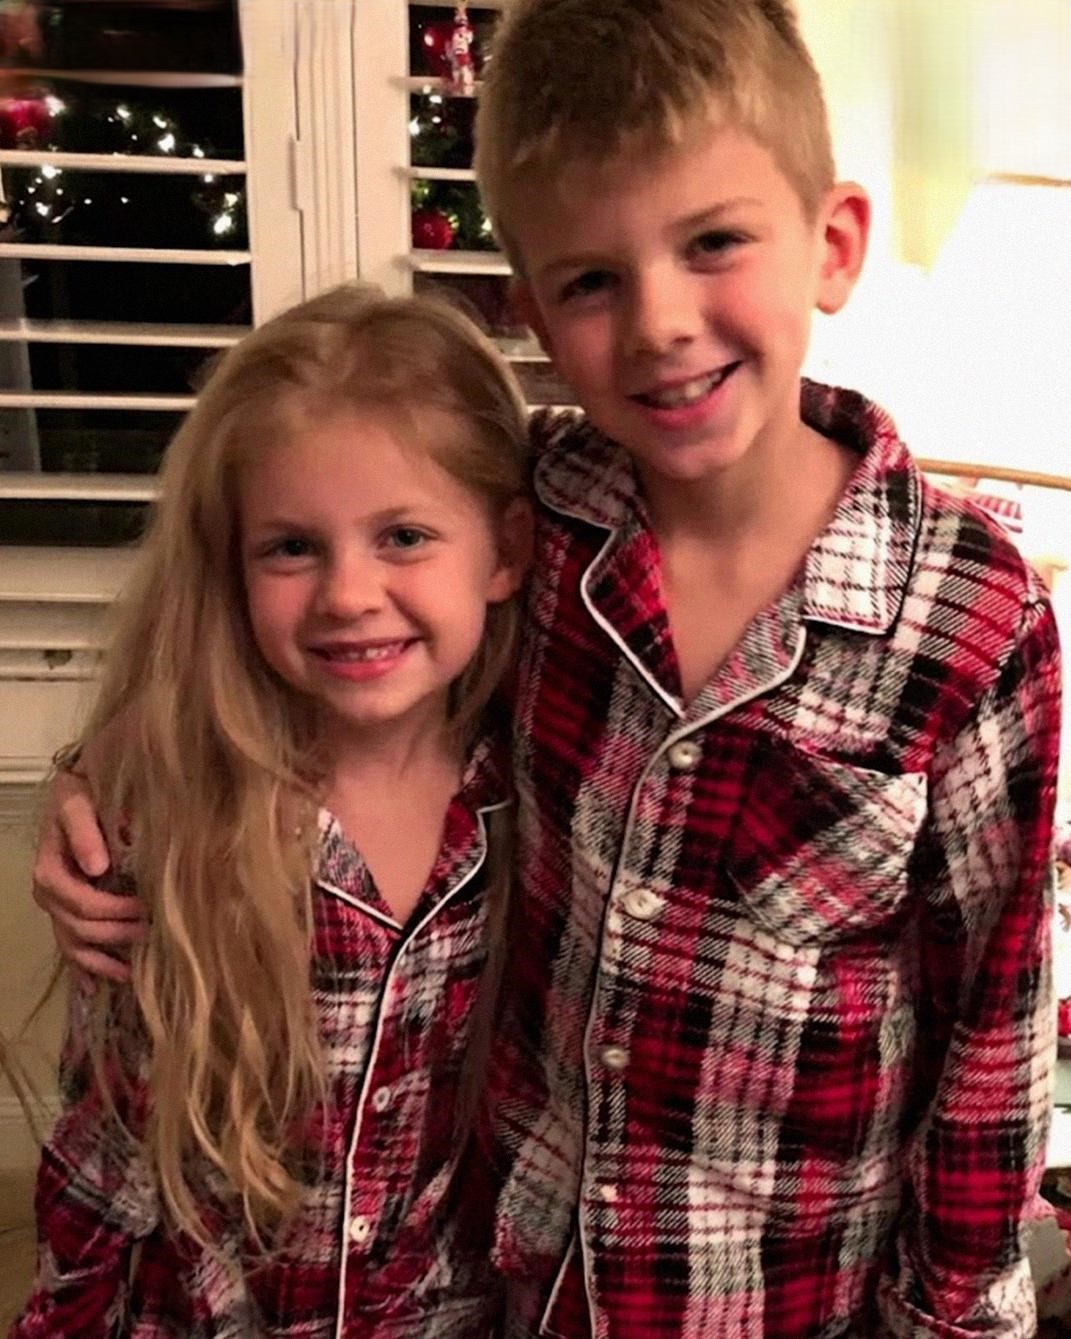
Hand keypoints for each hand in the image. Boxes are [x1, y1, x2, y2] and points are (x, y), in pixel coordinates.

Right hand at [32, 769, 145, 981]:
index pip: (80, 903)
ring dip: (102, 961)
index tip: (145, 909)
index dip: (113, 911)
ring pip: (73, 946)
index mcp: (50, 871)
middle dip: (115, 935)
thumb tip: (98, 867)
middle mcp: (49, 895)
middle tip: (152, 933)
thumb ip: (85, 832)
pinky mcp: (66, 913)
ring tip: (131, 972)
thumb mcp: (78, 803)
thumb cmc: (81, 795)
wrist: (77, 794)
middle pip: (79, 928)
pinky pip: (70, 949)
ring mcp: (56, 908)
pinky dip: (84, 970)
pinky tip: (97, 988)